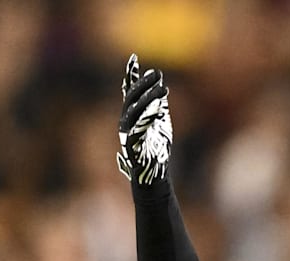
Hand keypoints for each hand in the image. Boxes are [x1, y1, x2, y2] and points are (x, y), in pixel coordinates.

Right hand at [117, 53, 172, 185]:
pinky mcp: (131, 144)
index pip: (129, 91)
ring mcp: (127, 132)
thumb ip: (157, 102)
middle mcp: (126, 121)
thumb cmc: (157, 148)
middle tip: (157, 73)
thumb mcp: (160, 120)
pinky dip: (148, 115)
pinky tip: (159, 107)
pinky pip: (139, 127)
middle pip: (132, 98)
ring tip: (163, 88)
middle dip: (143, 84)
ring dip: (148, 97)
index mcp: (131, 115)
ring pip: (135, 110)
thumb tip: (158, 80)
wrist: (154, 173)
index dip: (130, 76)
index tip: (133, 59)